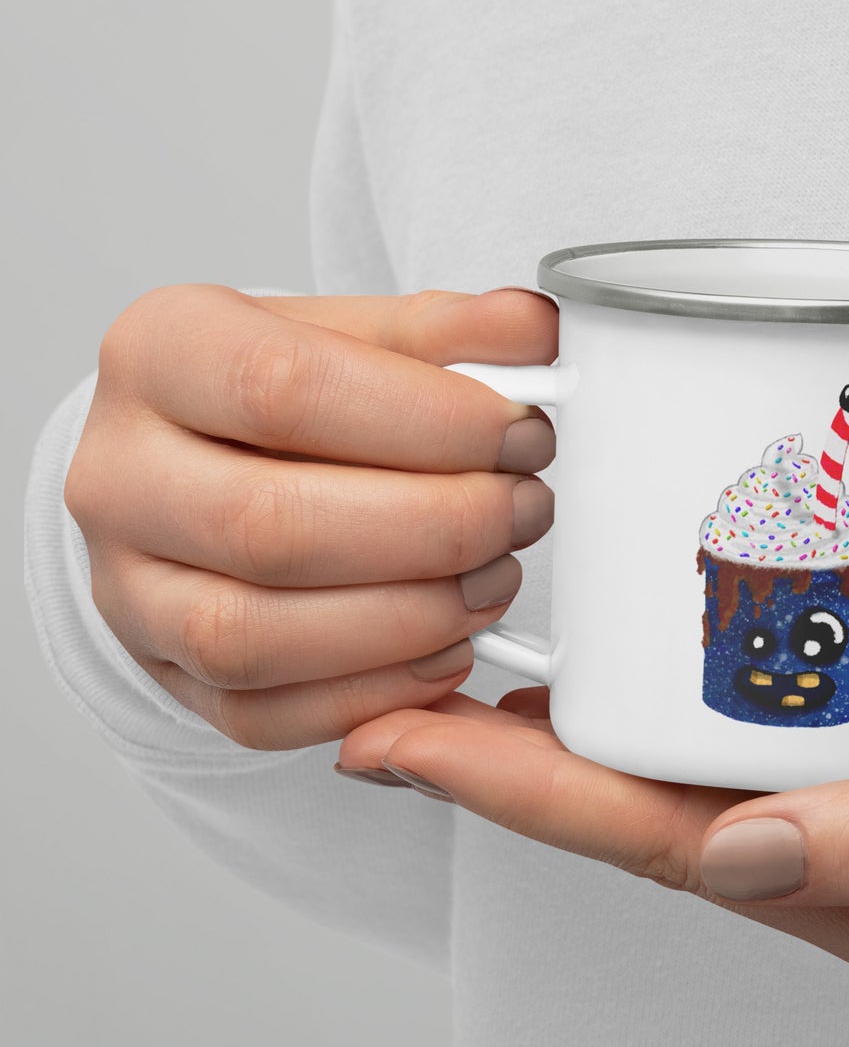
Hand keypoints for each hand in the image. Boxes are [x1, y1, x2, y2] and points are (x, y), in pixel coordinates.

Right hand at [64, 285, 557, 747]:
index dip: (426, 420)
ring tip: (496, 576)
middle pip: (272, 525)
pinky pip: (261, 715)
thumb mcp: (362, 334)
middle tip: (525, 508)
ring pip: (255, 637)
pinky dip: (374, 691)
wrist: (210, 457)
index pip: (282, 387)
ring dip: (409, 617)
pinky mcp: (165, 673)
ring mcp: (126, 586)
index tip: (521, 433)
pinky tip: (449, 646)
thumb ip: (449, 333)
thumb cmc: (294, 390)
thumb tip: (532, 332)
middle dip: (435, 527)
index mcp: (161, 352)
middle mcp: (118, 473)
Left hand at [337, 642, 848, 990]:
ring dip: (555, 735)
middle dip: (500, 766)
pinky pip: (715, 728)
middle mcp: (821, 862)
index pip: (659, 848)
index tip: (409, 740)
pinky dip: (639, 699)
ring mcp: (828, 806)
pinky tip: (596, 658)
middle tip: (388, 696)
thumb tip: (746, 860)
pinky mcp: (845, 748)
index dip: (524, 798)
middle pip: (630, 814)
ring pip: (661, 775)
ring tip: (452, 676)